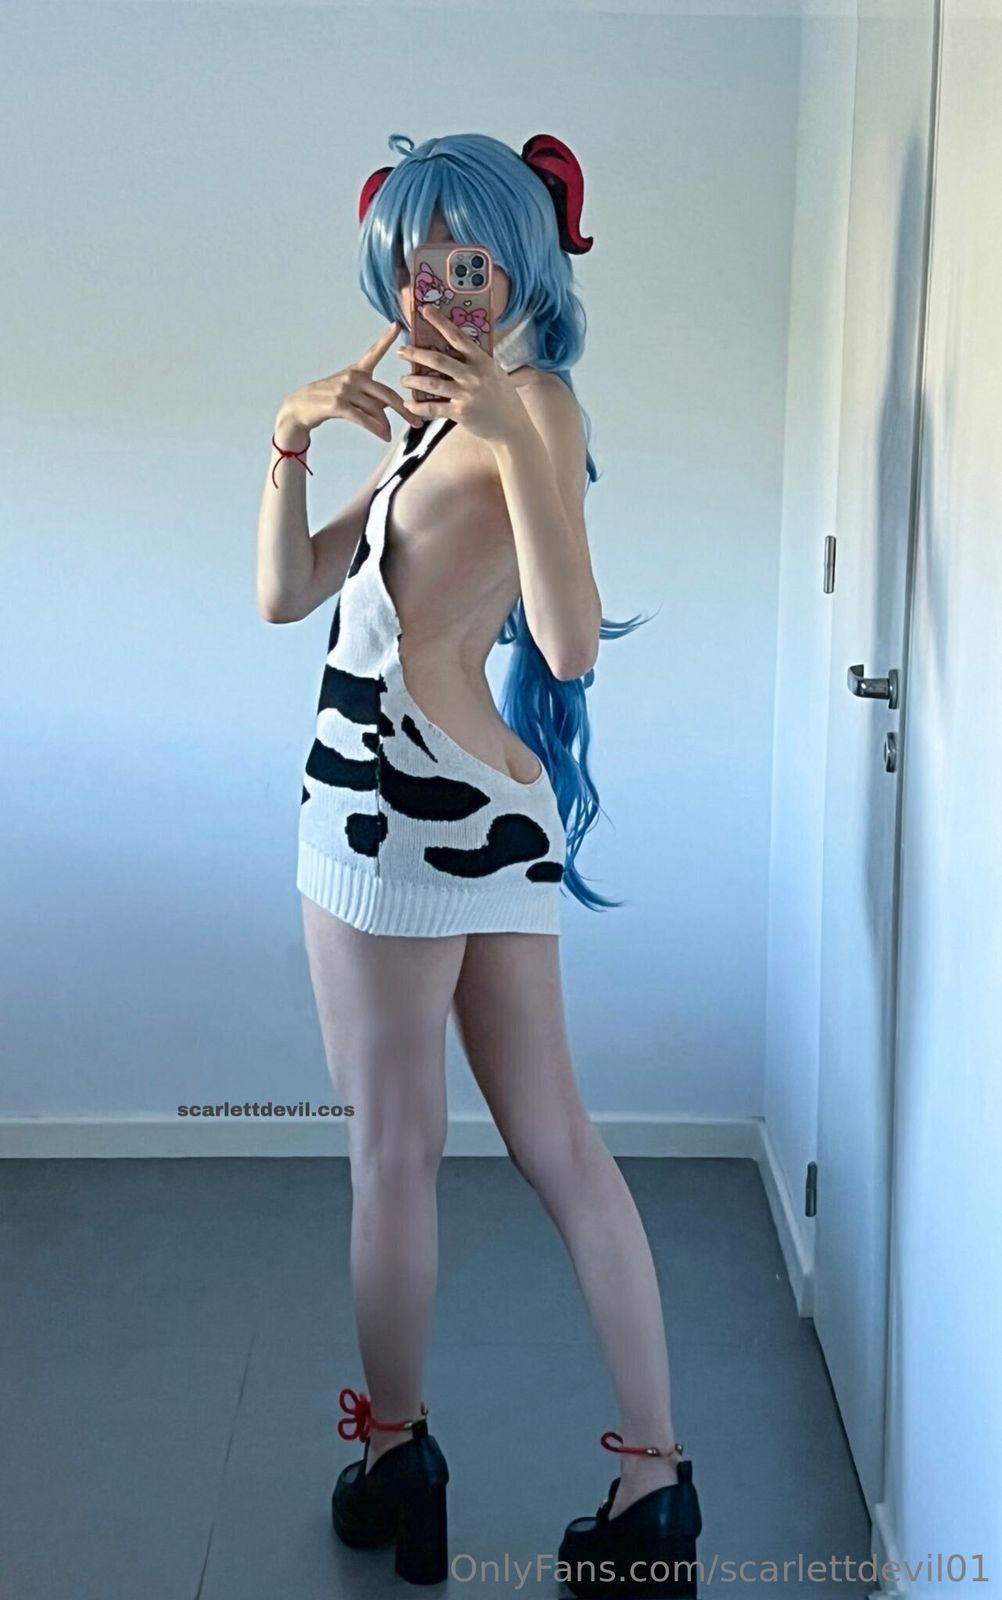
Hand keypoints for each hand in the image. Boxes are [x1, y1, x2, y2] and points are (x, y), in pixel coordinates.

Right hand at [278, 322, 421, 444]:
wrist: (300, 407)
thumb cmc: (329, 400)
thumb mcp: (351, 395)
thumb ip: (371, 400)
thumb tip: (390, 413)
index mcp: (357, 371)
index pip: (375, 352)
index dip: (386, 338)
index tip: (398, 325)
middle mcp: (353, 377)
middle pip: (387, 393)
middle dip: (404, 410)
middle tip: (418, 422)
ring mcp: (345, 390)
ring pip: (376, 409)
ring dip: (386, 425)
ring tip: (390, 435)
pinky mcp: (338, 404)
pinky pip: (364, 419)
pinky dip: (376, 429)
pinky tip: (384, 436)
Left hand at [397, 305, 529, 446]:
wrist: (512, 427)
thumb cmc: (503, 398)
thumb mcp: (495, 373)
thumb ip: (477, 362)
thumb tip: (460, 345)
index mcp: (482, 361)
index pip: (458, 337)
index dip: (440, 322)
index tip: (425, 310)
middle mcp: (474, 375)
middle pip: (438, 361)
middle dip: (416, 355)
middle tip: (401, 352)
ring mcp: (467, 395)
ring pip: (432, 384)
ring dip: (413, 381)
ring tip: (403, 379)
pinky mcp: (461, 413)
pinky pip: (434, 408)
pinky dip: (419, 407)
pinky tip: (409, 404)